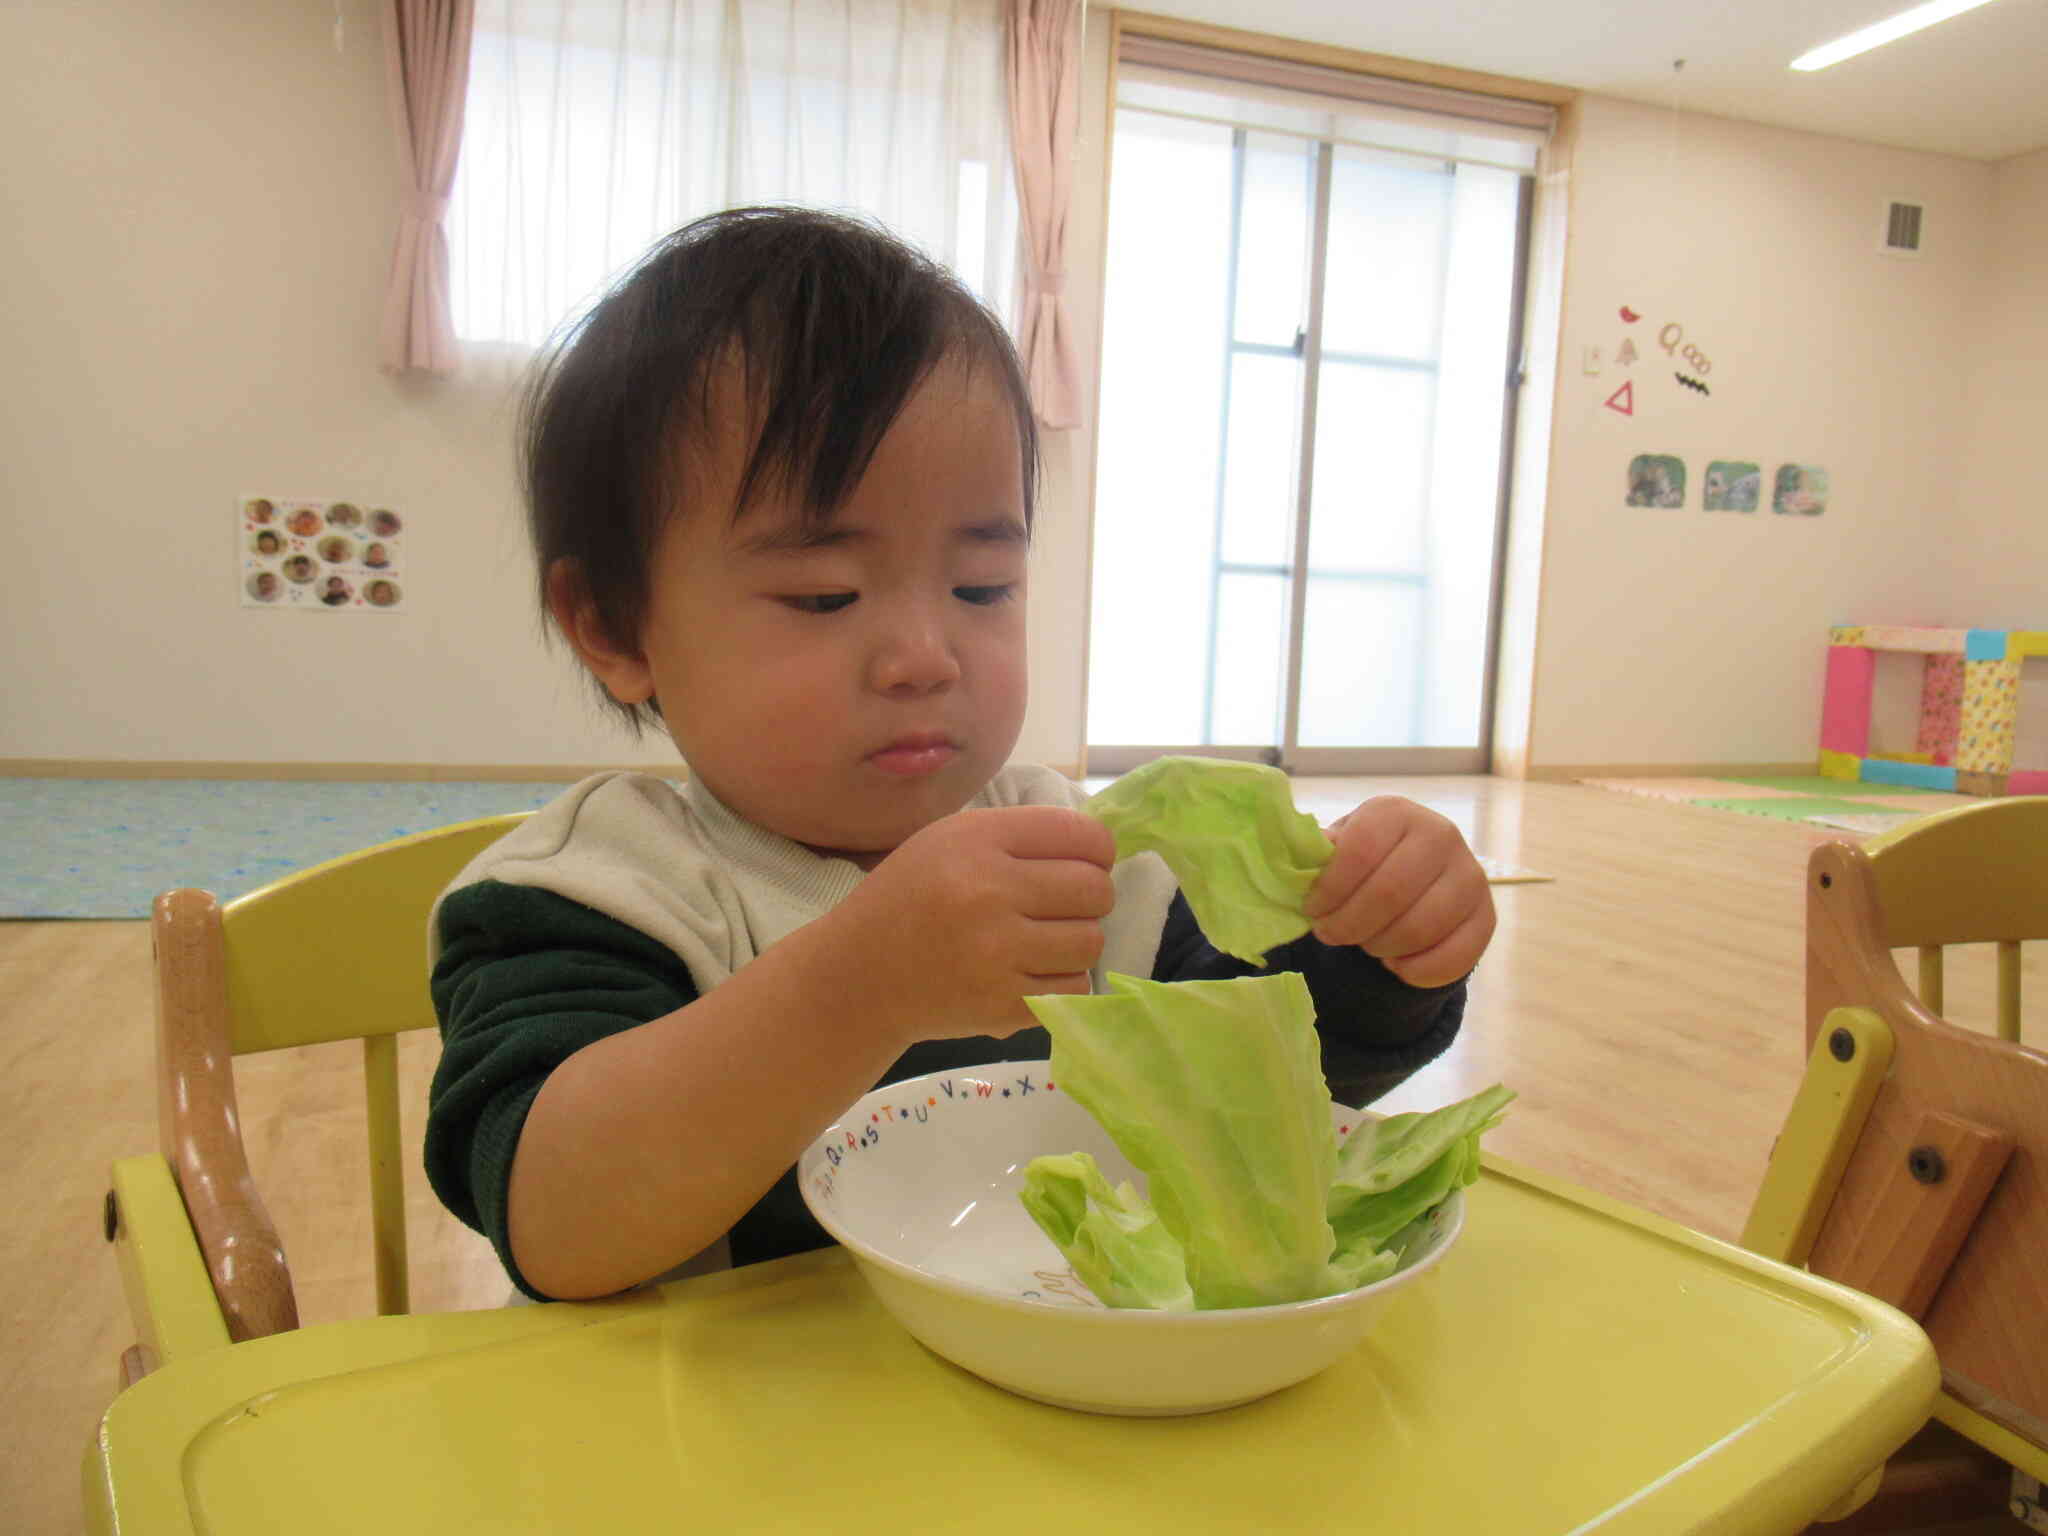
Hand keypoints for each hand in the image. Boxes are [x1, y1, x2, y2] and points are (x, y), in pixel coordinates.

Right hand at [825, 806, 1115, 1041]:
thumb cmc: (910, 897)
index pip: (1081, 836)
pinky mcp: (1002, 1005)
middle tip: (1064, 905)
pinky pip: (1075, 988)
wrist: (859, 976)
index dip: (1097, 850)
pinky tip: (1033, 971)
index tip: (1086, 862)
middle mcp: (988, 892)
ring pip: (1091, 942)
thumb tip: (1101, 850)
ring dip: (1077, 941)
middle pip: (1095, 890)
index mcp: (977, 840)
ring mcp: (996, 954)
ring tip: (1045, 940)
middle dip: (1092, 896)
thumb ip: (1021, 837)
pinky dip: (1063, 981)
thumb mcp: (951, 840)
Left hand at [1300, 798, 1494, 988]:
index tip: (1313, 910)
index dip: (1329, 890)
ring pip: (1419, 928)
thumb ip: (1316, 858)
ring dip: (1380, 948)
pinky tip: (1395, 962)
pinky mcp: (1487, 916)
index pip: (1358, 852)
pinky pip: (1451, 959)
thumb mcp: (1336, 851)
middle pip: (1389, 894)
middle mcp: (1441, 834)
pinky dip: (1414, 971)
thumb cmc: (1363, 863)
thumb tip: (1297, 869)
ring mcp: (1470, 875)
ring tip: (1365, 943)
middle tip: (1332, 934)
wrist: (1415, 877)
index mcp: (1394, 812)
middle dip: (1349, 925)